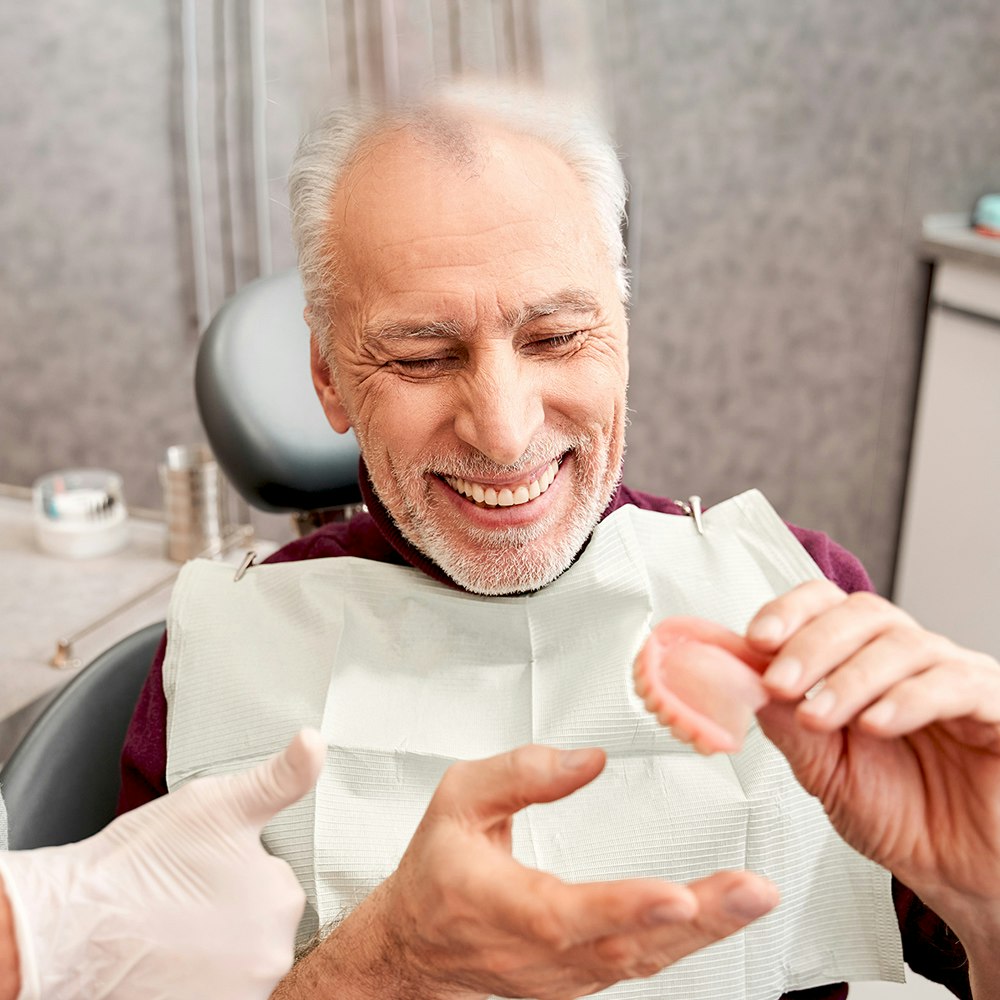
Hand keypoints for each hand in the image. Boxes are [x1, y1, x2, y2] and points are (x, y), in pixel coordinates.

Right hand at [0, 728, 324, 999]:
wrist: (72, 928)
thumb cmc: (144, 861)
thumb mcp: (218, 802)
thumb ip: (280, 778)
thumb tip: (317, 741)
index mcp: (282, 900)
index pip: (276, 877)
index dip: (238, 866)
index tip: (202, 864)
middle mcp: (273, 956)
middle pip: (261, 920)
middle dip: (232, 906)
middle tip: (183, 892)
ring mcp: (241, 994)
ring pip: (239, 955)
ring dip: (217, 942)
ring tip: (172, 923)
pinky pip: (220, 986)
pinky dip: (200, 975)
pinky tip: (169, 956)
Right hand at [292, 745, 777, 999]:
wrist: (412, 949)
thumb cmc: (436, 872)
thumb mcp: (458, 800)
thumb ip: (520, 773)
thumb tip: (589, 759)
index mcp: (501, 905)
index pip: (567, 914)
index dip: (624, 908)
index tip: (677, 895)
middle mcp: (539, 953)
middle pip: (627, 946)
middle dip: (700, 920)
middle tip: (753, 891)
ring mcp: (564, 976)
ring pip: (643, 960)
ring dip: (706, 931)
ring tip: (753, 896)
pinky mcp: (581, 979)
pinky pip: (641, 963)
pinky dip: (686, 940)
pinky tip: (720, 914)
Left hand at [745, 581, 999, 932]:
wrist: (954, 874)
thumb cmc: (896, 814)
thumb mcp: (822, 768)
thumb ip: (785, 722)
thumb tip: (741, 679)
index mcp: (862, 660)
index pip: (827, 604)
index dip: (790, 611)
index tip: (756, 639)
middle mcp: (909, 659)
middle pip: (863, 614)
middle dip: (811, 646)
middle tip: (779, 683)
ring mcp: (956, 677)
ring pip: (904, 645)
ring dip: (850, 679)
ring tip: (818, 719)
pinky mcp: (997, 706)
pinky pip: (957, 684)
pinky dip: (908, 699)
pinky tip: (876, 723)